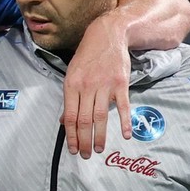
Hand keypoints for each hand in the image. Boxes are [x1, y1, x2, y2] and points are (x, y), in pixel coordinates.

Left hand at [62, 12, 131, 157]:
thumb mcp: (72, 73)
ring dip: (100, 135)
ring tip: (99, 149)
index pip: (70, 116)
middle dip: (84, 140)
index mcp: (71, 85)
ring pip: (101, 116)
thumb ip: (69, 98)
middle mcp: (87, 86)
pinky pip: (122, 106)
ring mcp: (104, 85)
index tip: (74, 150)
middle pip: (84, 120)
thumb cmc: (87, 56)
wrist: (107, 35)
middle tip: (86, 155)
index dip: (71, 136)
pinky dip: (124, 121)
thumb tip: (64, 121)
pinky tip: (125, 135)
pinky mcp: (120, 83)